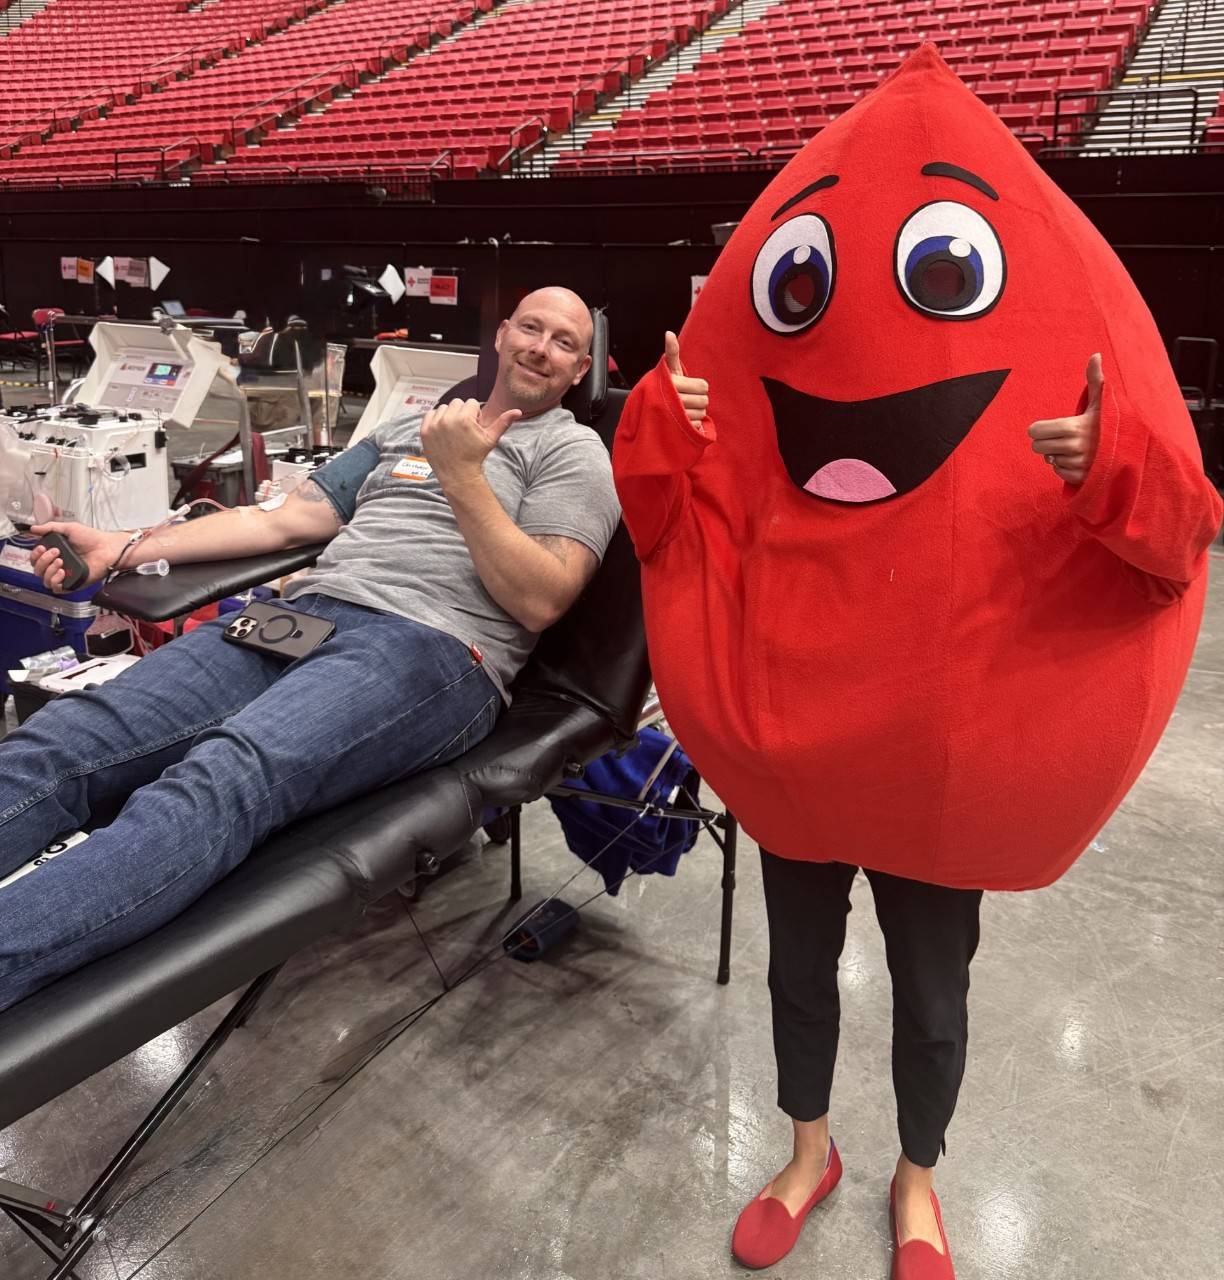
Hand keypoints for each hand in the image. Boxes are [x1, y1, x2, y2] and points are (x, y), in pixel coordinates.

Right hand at [30, 521, 125, 591]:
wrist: (107, 548)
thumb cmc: (92, 538)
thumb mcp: (69, 528)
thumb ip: (50, 528)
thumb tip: (33, 528)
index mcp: (55, 554)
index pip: (36, 559)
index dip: (35, 555)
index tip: (42, 547)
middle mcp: (58, 565)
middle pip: (38, 570)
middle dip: (42, 560)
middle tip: (55, 552)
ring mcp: (65, 576)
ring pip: (45, 580)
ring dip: (48, 570)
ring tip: (60, 561)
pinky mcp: (73, 584)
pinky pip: (57, 589)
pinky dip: (55, 581)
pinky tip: (62, 572)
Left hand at [420, 398, 520, 488]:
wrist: (458, 474)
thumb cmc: (475, 456)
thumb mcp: (491, 439)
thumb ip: (503, 422)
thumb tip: (518, 411)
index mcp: (465, 419)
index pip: (471, 403)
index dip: (474, 414)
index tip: (473, 427)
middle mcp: (448, 419)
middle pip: (457, 403)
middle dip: (462, 413)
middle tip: (464, 430)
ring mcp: (434, 425)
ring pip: (443, 407)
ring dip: (448, 415)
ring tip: (453, 431)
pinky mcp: (424, 431)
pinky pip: (430, 414)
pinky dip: (436, 420)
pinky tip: (443, 432)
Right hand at [664, 331, 708, 428]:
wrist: (646, 411)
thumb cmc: (663, 387)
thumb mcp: (667, 370)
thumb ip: (672, 352)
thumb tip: (669, 333)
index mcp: (673, 383)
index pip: (703, 386)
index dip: (698, 387)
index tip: (687, 387)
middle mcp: (673, 399)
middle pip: (704, 401)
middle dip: (697, 400)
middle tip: (685, 399)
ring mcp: (675, 416)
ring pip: (701, 414)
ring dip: (695, 413)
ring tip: (682, 410)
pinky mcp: (677, 430)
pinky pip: (696, 426)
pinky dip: (693, 424)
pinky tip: (683, 421)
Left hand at [1027, 354, 1102, 484]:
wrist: (1128, 451)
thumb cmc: (1109, 423)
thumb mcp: (1102, 402)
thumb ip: (1095, 380)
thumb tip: (1095, 355)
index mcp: (1074, 427)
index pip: (1034, 431)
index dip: (1040, 428)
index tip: (1054, 426)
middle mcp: (1074, 448)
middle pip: (1037, 447)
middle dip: (1047, 441)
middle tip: (1064, 437)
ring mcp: (1077, 464)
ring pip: (1048, 459)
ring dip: (1057, 454)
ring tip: (1076, 448)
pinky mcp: (1079, 478)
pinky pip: (1057, 471)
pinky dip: (1064, 466)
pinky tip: (1078, 459)